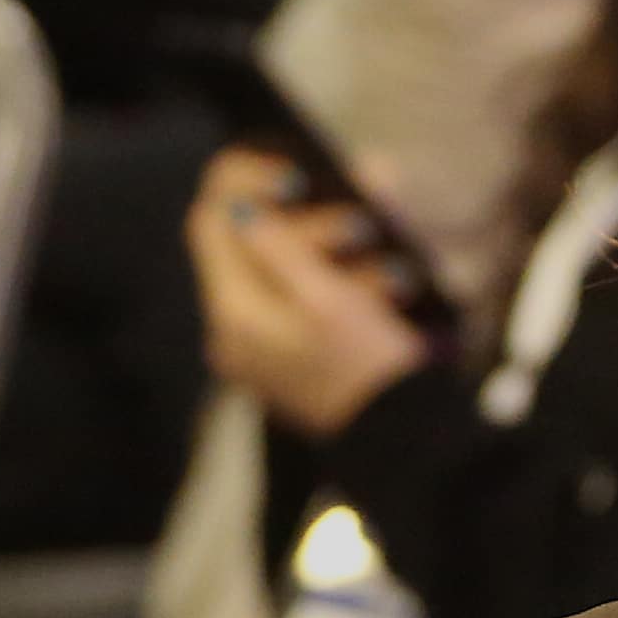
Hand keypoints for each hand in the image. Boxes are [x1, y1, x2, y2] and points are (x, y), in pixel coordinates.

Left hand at [188, 144, 428, 435]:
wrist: (405, 441)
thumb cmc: (371, 369)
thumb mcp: (329, 299)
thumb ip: (281, 248)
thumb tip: (239, 207)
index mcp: (235, 315)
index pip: (212, 225)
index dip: (246, 185)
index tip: (298, 176)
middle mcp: (235, 332)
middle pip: (248, 246)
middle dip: (307, 220)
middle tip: (363, 224)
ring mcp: (260, 348)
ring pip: (281, 270)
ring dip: (332, 250)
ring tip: (387, 259)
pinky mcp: (289, 358)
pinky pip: (301, 300)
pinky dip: (336, 280)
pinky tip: (384, 280)